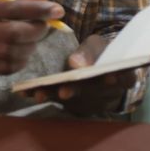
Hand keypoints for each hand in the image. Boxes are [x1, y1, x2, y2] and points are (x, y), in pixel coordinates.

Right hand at [0, 0, 63, 76]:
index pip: (14, 8)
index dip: (39, 10)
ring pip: (13, 53)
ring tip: (31, 40)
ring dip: (30, 48)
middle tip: (44, 27)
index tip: (58, 10)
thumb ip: (17, 0)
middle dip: (37, 31)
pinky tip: (20, 52)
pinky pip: (6, 68)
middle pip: (15, 34)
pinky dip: (20, 61)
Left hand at [20, 34, 137, 115]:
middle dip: (76, 91)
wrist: (100, 69)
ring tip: (39, 93)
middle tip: (64, 91)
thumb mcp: (100, 45)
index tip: (108, 77)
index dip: (117, 78)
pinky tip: (26, 92)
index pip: (124, 78)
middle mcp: (108, 94)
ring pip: (72, 100)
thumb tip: (75, 63)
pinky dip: (42, 95)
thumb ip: (89, 51)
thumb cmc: (100, 53)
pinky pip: (57, 102)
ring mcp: (91, 102)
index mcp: (123, 75)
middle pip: (92, 92)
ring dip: (54, 96)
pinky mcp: (73, 105)